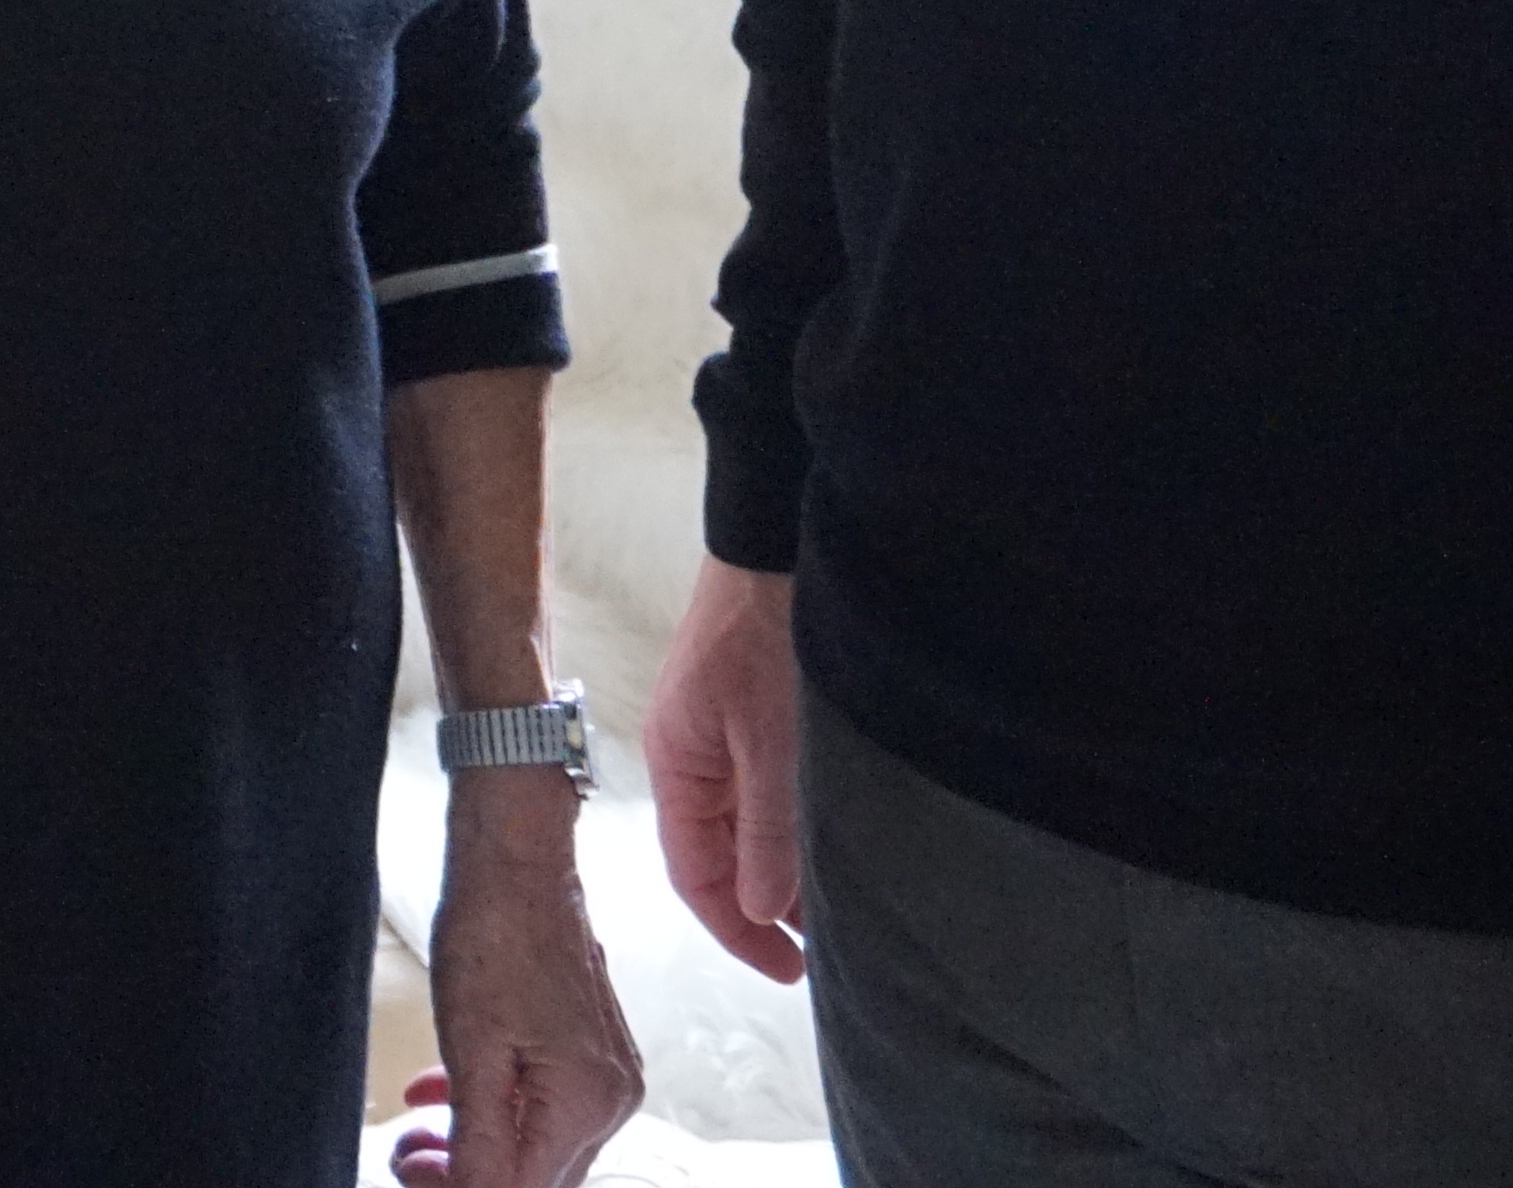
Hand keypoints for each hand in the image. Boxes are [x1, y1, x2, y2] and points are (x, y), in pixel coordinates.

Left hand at [387, 779, 643, 1186]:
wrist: (516, 859)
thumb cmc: (494, 935)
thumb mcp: (471, 1051)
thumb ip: (476, 1140)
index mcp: (588, 1104)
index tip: (408, 1167)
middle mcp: (613, 1098)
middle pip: (536, 1175)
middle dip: (467, 1175)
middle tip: (409, 1155)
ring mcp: (607, 1073)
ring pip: (537, 1141)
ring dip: (476, 1145)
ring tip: (419, 1130)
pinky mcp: (591, 1049)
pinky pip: (543, 1102)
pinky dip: (495, 1108)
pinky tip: (444, 1094)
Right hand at [641, 559, 805, 983]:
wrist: (775, 543)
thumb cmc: (767, 634)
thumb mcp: (772, 742)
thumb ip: (766, 830)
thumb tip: (761, 910)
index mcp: (676, 764)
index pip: (695, 875)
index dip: (739, 930)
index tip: (790, 969)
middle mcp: (690, 757)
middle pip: (719, 856)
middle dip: (767, 907)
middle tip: (825, 948)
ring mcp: (719, 735)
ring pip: (745, 827)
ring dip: (782, 867)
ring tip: (836, 903)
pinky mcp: (749, 714)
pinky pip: (763, 793)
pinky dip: (792, 828)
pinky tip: (830, 841)